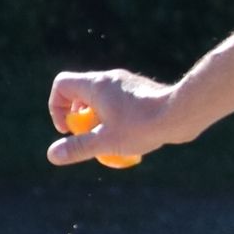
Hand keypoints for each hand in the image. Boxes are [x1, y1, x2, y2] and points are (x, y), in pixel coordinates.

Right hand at [47, 69, 179, 166]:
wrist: (182, 113)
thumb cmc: (143, 126)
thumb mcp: (107, 142)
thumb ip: (78, 148)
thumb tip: (52, 155)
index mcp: (96, 85)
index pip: (62, 85)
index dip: (57, 108)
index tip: (69, 130)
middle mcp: (109, 78)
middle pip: (80, 92)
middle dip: (79, 117)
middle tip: (90, 136)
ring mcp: (126, 82)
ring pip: (101, 98)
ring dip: (98, 118)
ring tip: (111, 139)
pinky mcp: (141, 90)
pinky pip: (119, 101)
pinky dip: (116, 117)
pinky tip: (132, 136)